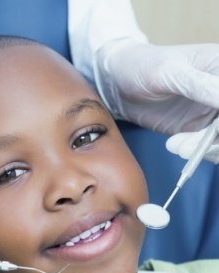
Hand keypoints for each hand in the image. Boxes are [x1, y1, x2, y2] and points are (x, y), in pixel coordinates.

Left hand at [93, 40, 218, 158]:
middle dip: (216, 140)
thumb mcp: (170, 72)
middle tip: (190, 146)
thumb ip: (200, 85)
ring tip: (177, 145)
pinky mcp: (195, 128)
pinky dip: (195, 152)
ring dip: (205, 149)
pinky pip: (206, 146)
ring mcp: (210, 112)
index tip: (214, 129)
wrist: (118, 83)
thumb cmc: (142, 66)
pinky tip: (175, 145)